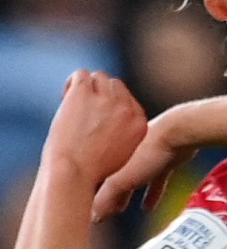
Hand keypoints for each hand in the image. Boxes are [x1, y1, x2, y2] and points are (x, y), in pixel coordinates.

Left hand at [46, 72, 147, 189]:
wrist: (74, 173)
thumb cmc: (90, 172)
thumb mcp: (120, 156)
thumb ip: (120, 137)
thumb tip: (107, 126)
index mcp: (138, 124)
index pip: (129, 102)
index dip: (112, 107)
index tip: (98, 119)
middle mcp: (126, 108)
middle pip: (116, 86)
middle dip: (101, 95)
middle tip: (84, 110)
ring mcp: (106, 100)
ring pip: (100, 77)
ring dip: (88, 87)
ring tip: (74, 102)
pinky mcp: (84, 93)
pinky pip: (81, 75)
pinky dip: (72, 82)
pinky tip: (66, 96)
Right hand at [94, 106, 200, 217]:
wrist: (181, 134)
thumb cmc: (150, 150)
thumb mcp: (122, 178)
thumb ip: (107, 196)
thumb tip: (94, 216)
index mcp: (113, 156)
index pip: (97, 178)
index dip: (93, 195)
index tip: (86, 208)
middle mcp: (129, 154)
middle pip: (115, 178)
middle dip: (109, 196)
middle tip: (103, 211)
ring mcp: (149, 156)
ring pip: (135, 179)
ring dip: (128, 194)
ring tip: (120, 210)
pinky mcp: (168, 160)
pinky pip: (156, 180)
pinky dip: (151, 193)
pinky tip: (149, 207)